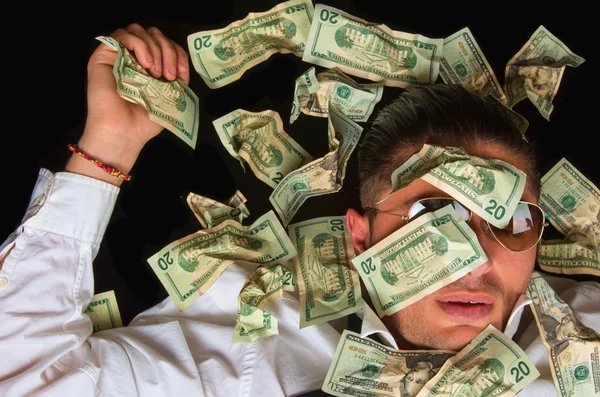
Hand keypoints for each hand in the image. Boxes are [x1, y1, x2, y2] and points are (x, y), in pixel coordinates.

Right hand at [66, 24, 189, 184]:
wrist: (123, 133)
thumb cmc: (144, 121)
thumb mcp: (170, 97)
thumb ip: (178, 79)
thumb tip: (182, 65)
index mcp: (150, 67)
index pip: (166, 45)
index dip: (178, 53)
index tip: (182, 74)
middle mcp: (134, 58)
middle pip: (154, 34)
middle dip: (167, 50)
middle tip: (168, 75)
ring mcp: (119, 55)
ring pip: (139, 30)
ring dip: (154, 47)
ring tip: (156, 71)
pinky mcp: (104, 55)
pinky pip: (121, 34)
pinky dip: (139, 44)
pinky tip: (145, 63)